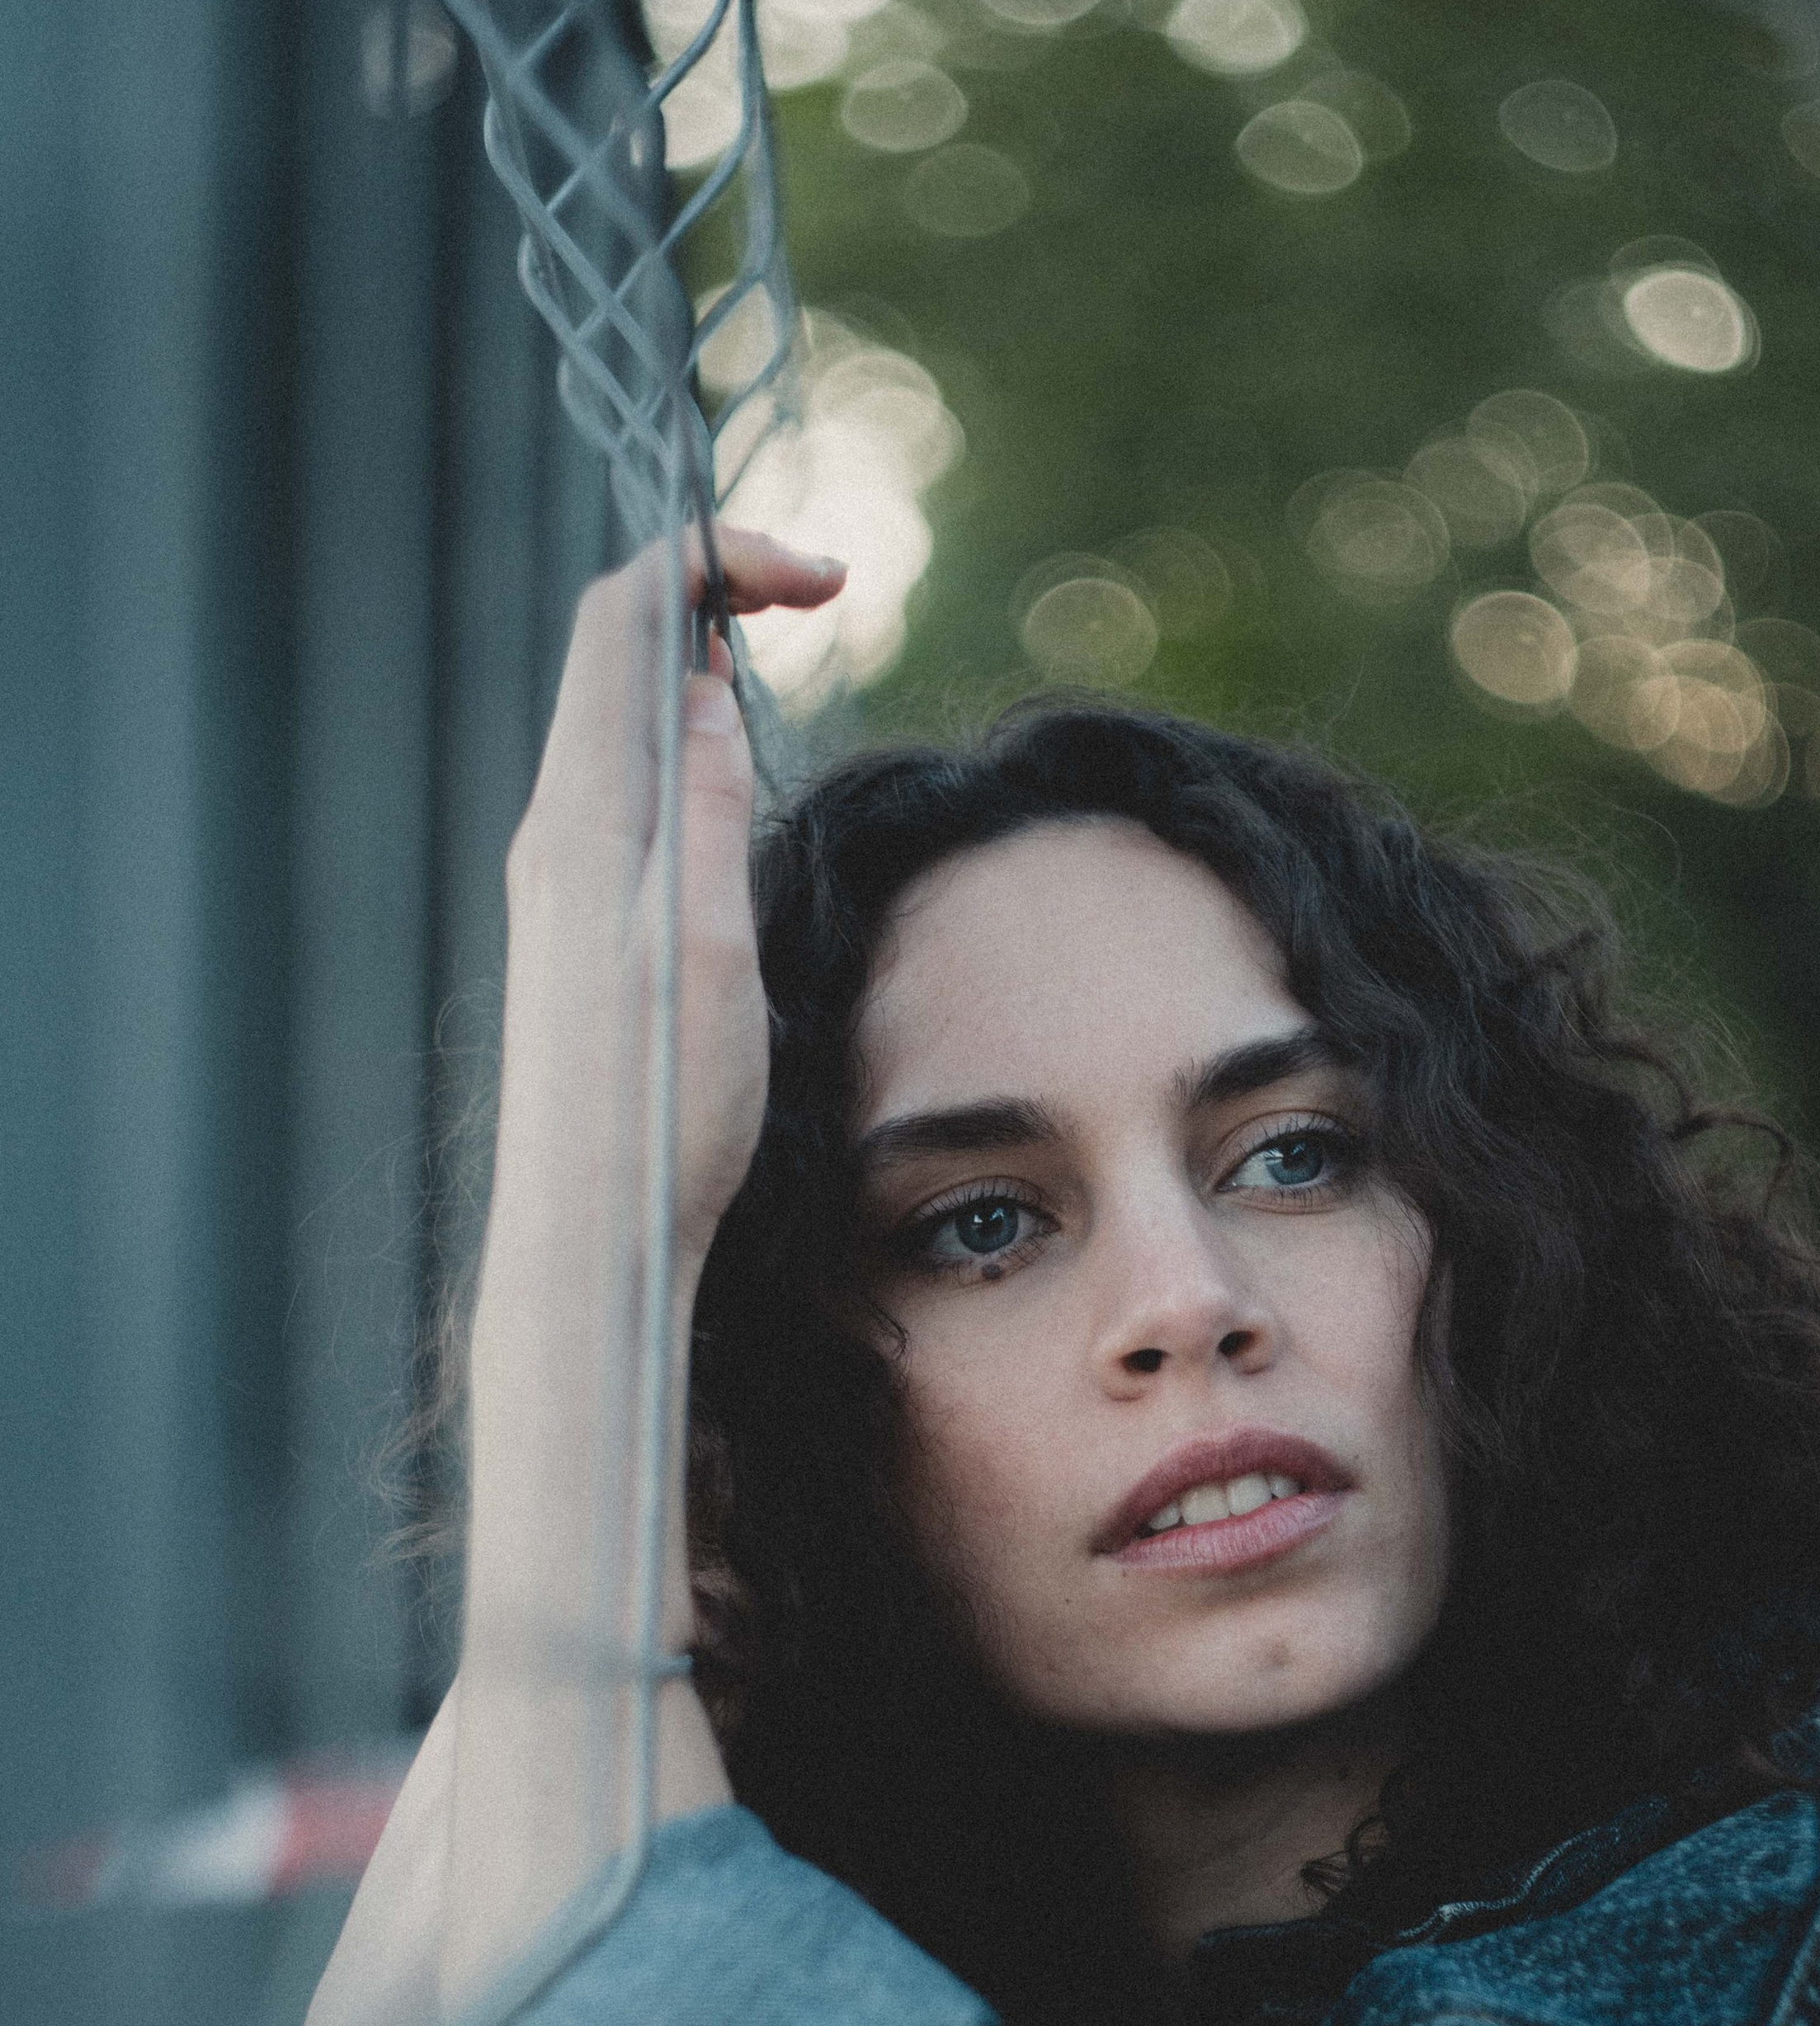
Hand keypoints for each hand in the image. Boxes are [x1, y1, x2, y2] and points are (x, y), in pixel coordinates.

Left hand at [492, 524, 843, 1279]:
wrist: (589, 1228)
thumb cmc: (659, 1110)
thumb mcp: (711, 946)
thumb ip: (707, 809)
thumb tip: (706, 693)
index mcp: (586, 817)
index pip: (629, 617)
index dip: (717, 559)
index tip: (821, 575)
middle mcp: (554, 832)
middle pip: (615, 650)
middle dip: (710, 593)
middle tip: (813, 594)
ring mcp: (556, 877)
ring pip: (617, 718)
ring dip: (695, 664)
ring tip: (774, 663)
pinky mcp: (570, 924)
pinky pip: (618, 788)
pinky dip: (677, 741)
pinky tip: (724, 773)